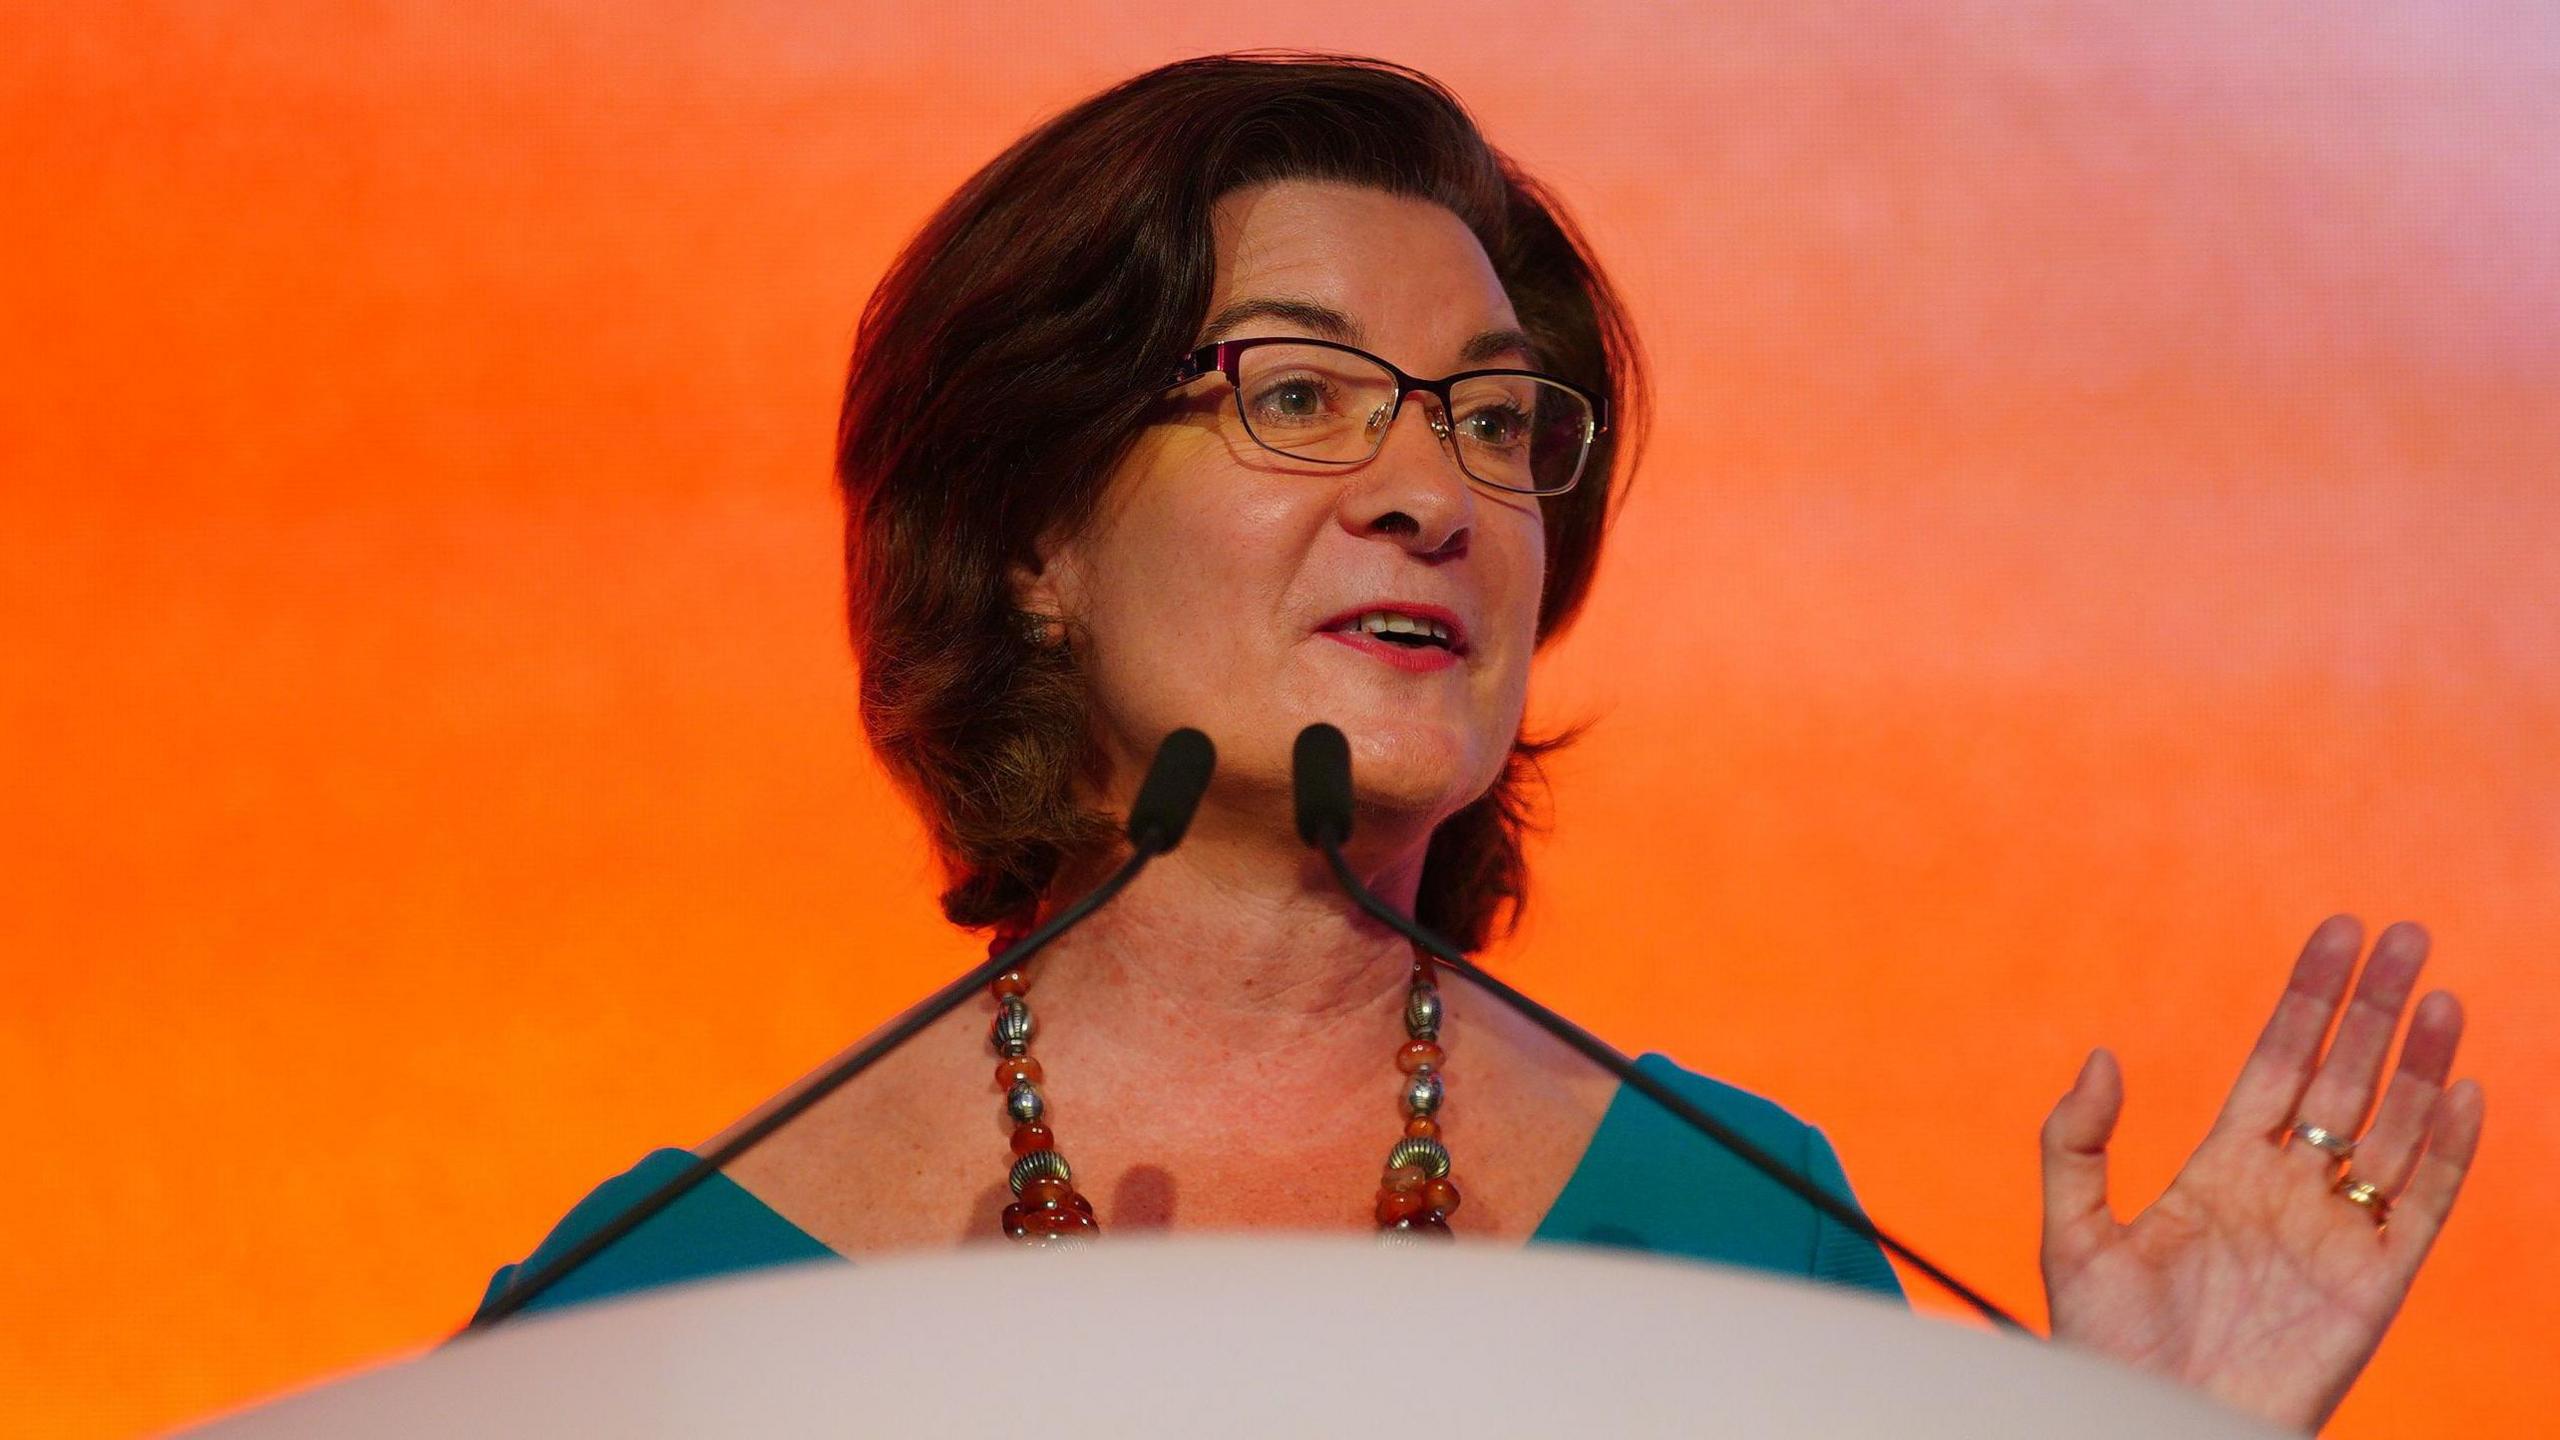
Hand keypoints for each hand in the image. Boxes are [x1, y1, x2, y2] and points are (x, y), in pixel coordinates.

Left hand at [2037, 915, 2483, 1431]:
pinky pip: (2421, 1207)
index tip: (2338, 932)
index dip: (2309, 998)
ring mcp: (2334, 1235)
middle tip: (2404, 934)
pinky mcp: (2372, 1286)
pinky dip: (2446, 1152)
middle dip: (2374, 1008)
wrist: (2149, 1426)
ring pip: (2393, 1131)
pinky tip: (2462, 1092)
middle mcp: (2287, 1190)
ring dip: (2419, 1065)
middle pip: (2345, 1080)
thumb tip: (2102, 1055)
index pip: (2279, 1063)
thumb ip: (2076, 1143)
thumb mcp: (2073, 1234)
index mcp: (2222, 1169)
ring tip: (2439, 995)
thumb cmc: (2108, 1346)